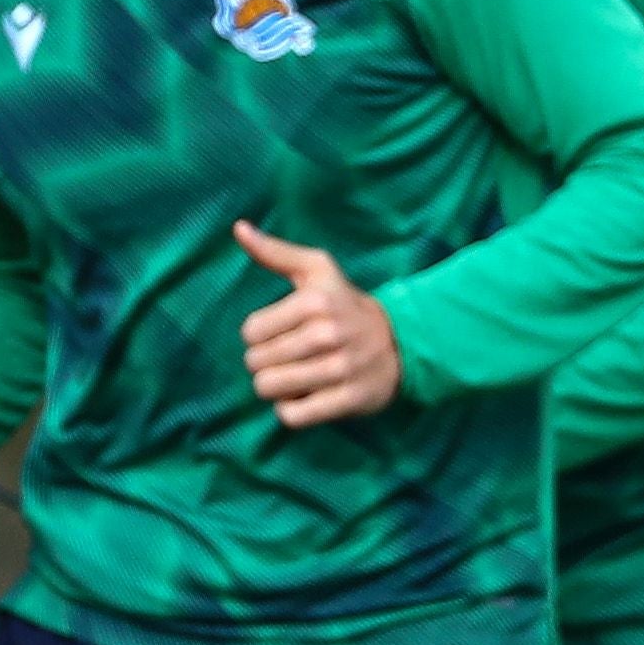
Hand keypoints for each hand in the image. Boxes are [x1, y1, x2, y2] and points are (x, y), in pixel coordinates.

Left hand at [237, 222, 401, 427]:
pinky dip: (293, 410)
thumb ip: (275, 252)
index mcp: (315, 301)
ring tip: (298, 377)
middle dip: (267, 363)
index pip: (250, 332)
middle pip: (257, 363)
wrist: (404, 344)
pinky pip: (292, 416)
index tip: (285, 333)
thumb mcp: (318, 272)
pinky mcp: (349, 399)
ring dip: (278, 387)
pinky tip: (308, 397)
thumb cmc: (346, 306)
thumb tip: (239, 228)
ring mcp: (340, 368)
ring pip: (270, 389)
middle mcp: (328, 334)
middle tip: (293, 358)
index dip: (261, 336)